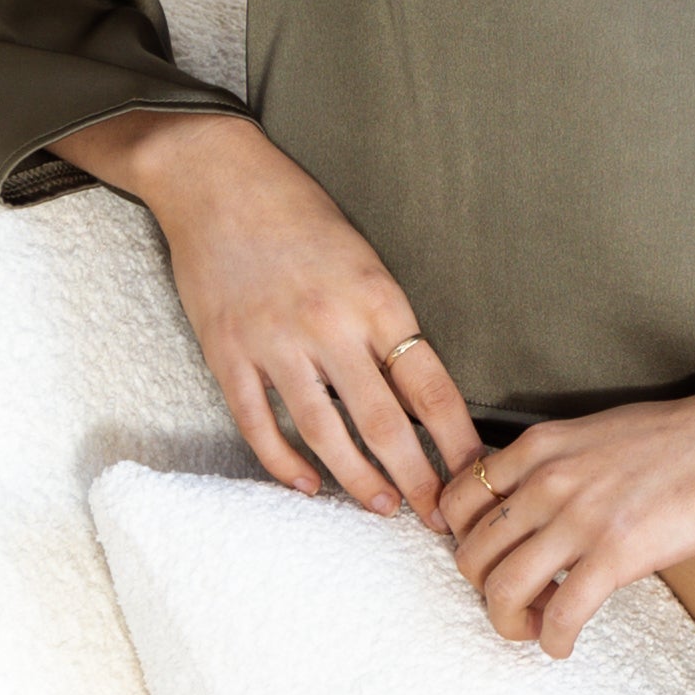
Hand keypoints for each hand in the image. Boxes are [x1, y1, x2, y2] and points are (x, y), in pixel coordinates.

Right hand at [53, 106, 479, 522]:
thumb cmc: (299, 214)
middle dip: (418, 479)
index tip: (477, 477)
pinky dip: (285, 463)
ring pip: (326, 434)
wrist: (218, 177)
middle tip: (439, 517)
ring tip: (385, 508)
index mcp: (377, 299)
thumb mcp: (364, 258)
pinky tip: (307, 485)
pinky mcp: (228, 353)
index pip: (431, 387)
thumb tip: (420, 389)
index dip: (458, 442)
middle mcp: (331, 326)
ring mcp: (275, 343)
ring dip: (359, 481)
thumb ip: (386, 321)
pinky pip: (260, 424)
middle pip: (385, 424)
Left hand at [436, 397, 694, 656]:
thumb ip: (554, 466)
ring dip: (509, 623)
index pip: (457, 500)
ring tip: (536, 628)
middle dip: (484, 591)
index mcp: (539, 447)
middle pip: (471, 553)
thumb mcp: (594, 434)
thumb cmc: (679, 439)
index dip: (461, 541)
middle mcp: (546, 481)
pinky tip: (564, 646)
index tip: (488, 561)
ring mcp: (578, 518)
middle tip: (515, 603)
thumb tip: (534, 511)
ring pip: (502, 589)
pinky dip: (552, 642)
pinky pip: (560, 614)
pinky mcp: (616, 554)